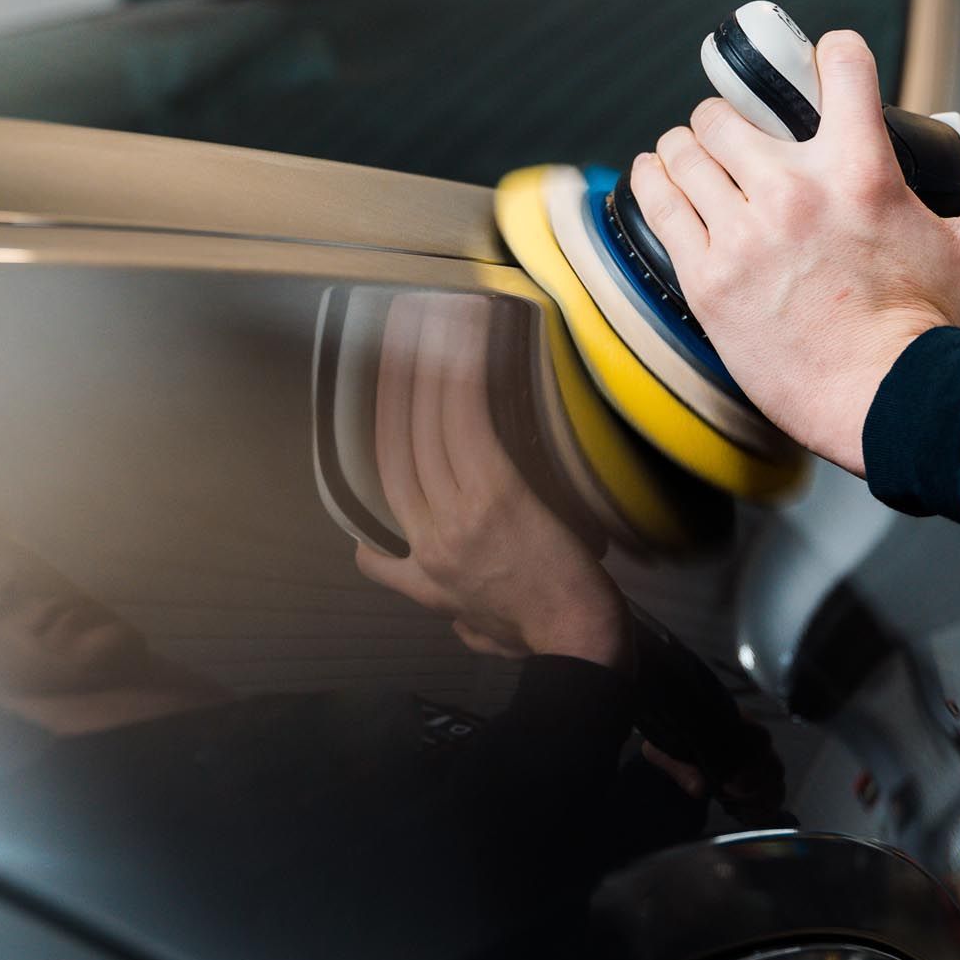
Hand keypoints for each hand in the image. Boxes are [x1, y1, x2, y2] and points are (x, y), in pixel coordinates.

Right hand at [356, 293, 628, 668]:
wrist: (576, 648)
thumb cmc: (536, 636)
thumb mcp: (464, 624)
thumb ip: (425, 592)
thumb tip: (389, 567)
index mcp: (419, 562)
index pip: (387, 475)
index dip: (383, 420)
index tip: (385, 379)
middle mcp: (428, 534)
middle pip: (400, 440)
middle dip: (396, 375)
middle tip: (401, 323)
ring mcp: (459, 514)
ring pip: (428, 425)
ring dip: (426, 361)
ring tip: (431, 312)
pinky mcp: (497, 496)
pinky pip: (468, 423)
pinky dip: (461, 376)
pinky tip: (465, 337)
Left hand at [628, 31, 959, 475]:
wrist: (880, 401)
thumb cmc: (927, 332)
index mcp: (861, 171)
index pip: (837, 64)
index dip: (829, 57)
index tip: (819, 71)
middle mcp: (794, 192)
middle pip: (728, 110)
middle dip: (732, 118)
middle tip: (739, 140)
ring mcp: (743, 233)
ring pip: (685, 148)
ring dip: (689, 148)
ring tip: (696, 159)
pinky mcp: (707, 276)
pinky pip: (658, 200)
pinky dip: (654, 180)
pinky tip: (660, 177)